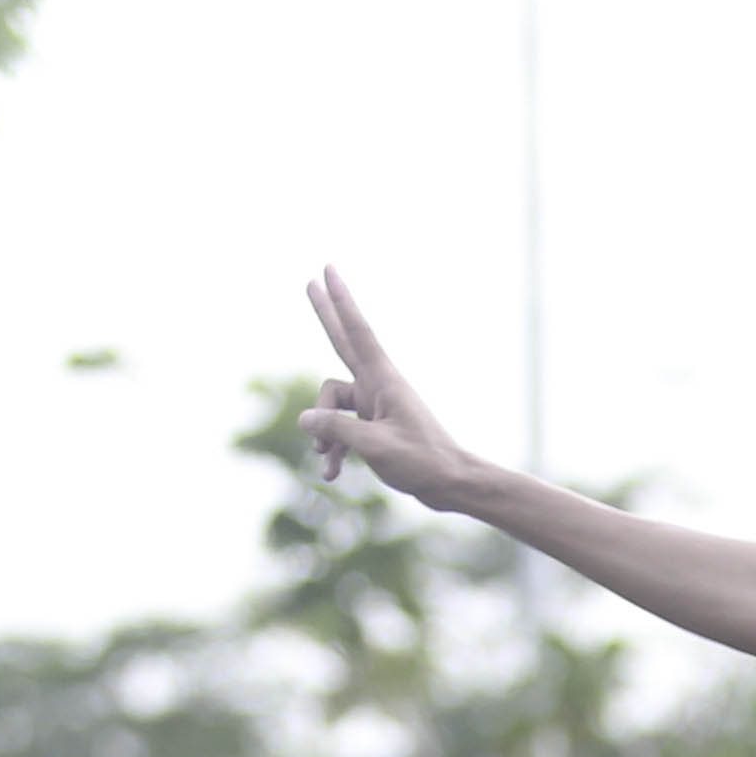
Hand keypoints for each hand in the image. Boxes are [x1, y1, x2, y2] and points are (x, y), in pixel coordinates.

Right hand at [301, 269, 497, 509]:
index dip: (339, 301)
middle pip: (342, 344)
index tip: (328, 271)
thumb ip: (335, 430)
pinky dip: (335, 451)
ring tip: (326, 460)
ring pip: (331, 408)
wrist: (450, 485)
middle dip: (325, 316)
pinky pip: (341, 431)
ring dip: (324, 434)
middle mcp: (376, 386)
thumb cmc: (421, 462)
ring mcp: (374, 406)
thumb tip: (305, 420)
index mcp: (383, 380)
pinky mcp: (372, 427)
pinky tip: (333, 475)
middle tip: (308, 282)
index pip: (357, 331)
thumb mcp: (374, 446)